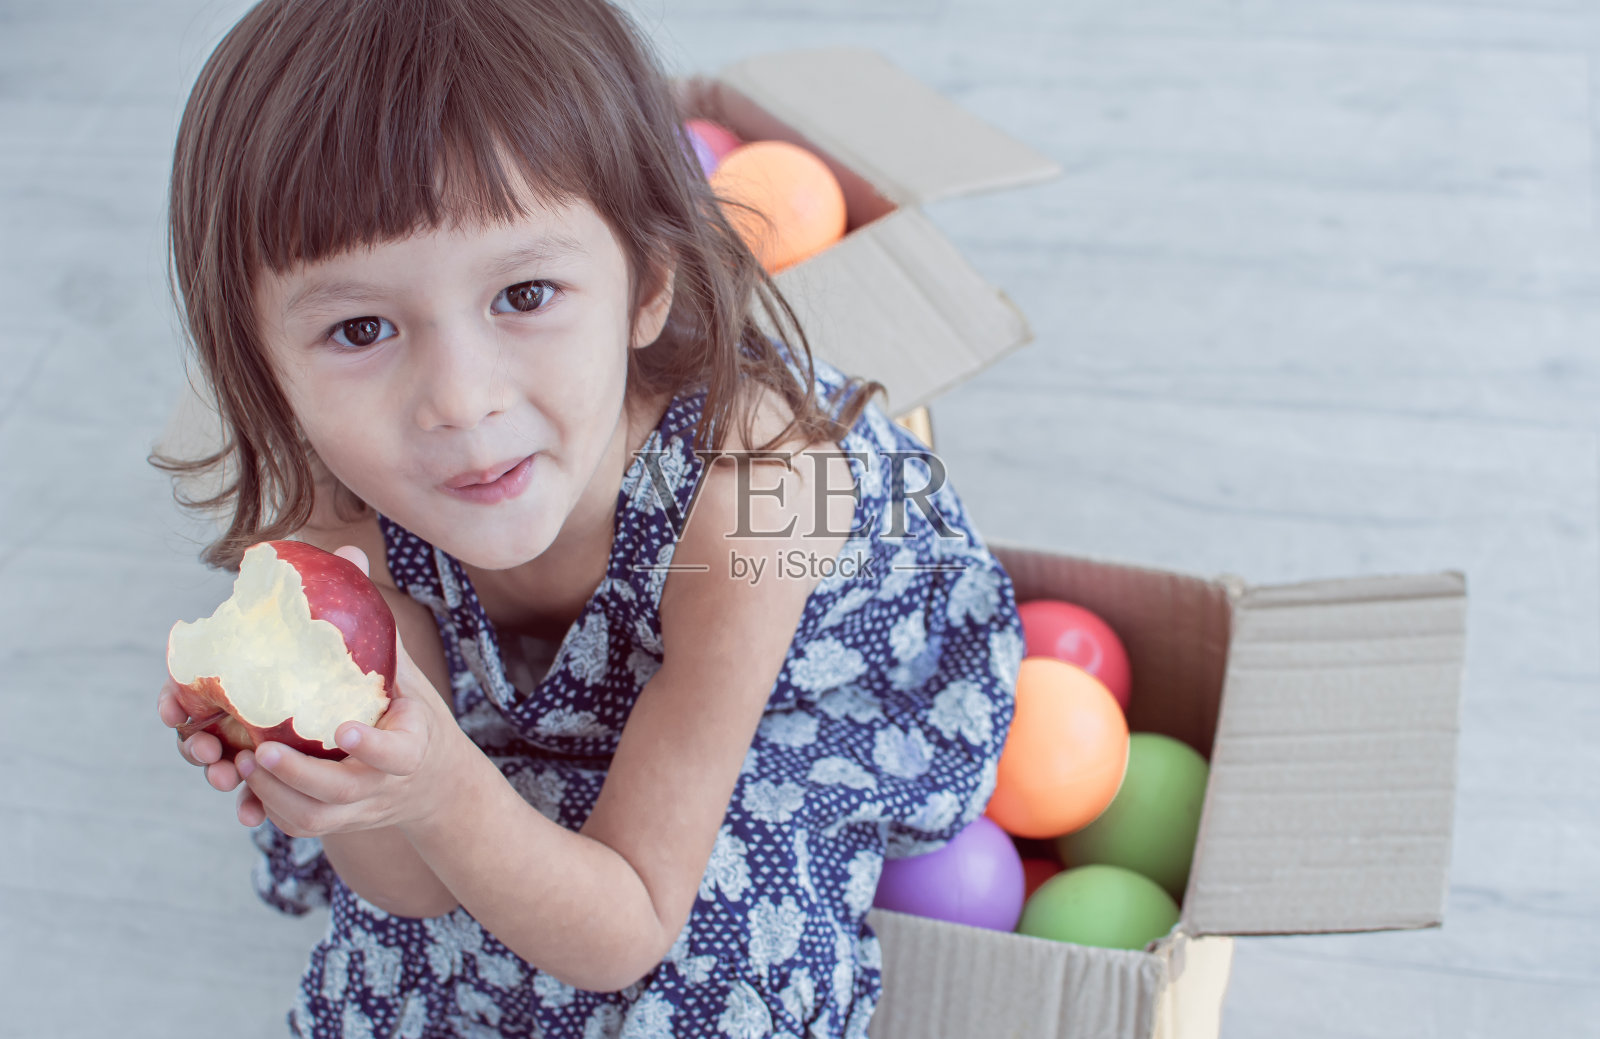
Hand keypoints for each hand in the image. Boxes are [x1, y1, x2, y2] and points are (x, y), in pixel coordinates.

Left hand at [159, 545, 466, 836]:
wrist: (433, 781)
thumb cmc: (410, 713)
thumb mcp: (406, 671)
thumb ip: (374, 622)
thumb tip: (346, 553)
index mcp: (414, 744)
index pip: (397, 752)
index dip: (372, 746)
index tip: (344, 730)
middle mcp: (387, 782)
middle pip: (344, 791)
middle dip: (300, 775)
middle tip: (260, 750)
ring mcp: (362, 808)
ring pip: (315, 817)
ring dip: (275, 794)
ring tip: (241, 764)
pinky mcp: (339, 822)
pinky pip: (301, 826)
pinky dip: (270, 809)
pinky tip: (246, 783)